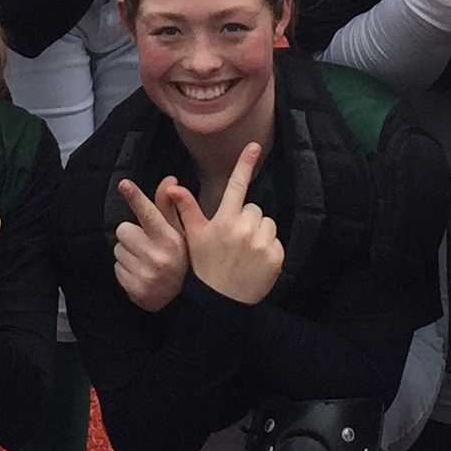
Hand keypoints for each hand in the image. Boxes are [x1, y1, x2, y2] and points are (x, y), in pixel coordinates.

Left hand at [112, 177, 189, 311]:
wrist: (183, 301)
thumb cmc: (181, 260)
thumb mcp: (180, 233)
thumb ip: (170, 207)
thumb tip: (169, 180)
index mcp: (171, 239)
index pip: (149, 213)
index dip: (136, 197)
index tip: (124, 184)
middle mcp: (158, 256)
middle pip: (123, 230)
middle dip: (131, 235)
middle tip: (147, 245)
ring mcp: (145, 274)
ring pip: (117, 250)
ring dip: (128, 253)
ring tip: (145, 261)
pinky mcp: (134, 289)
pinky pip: (116, 268)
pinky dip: (125, 270)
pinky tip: (141, 274)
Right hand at [159, 142, 285, 305]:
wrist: (221, 303)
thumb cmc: (204, 268)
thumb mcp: (194, 238)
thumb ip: (187, 209)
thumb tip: (173, 186)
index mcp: (224, 220)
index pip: (236, 185)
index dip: (244, 164)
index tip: (255, 146)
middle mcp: (244, 228)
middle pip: (254, 209)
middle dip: (246, 220)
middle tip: (233, 240)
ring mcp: (262, 243)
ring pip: (267, 223)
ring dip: (259, 233)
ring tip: (244, 252)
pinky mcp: (276, 257)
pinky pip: (276, 242)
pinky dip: (268, 250)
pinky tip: (254, 262)